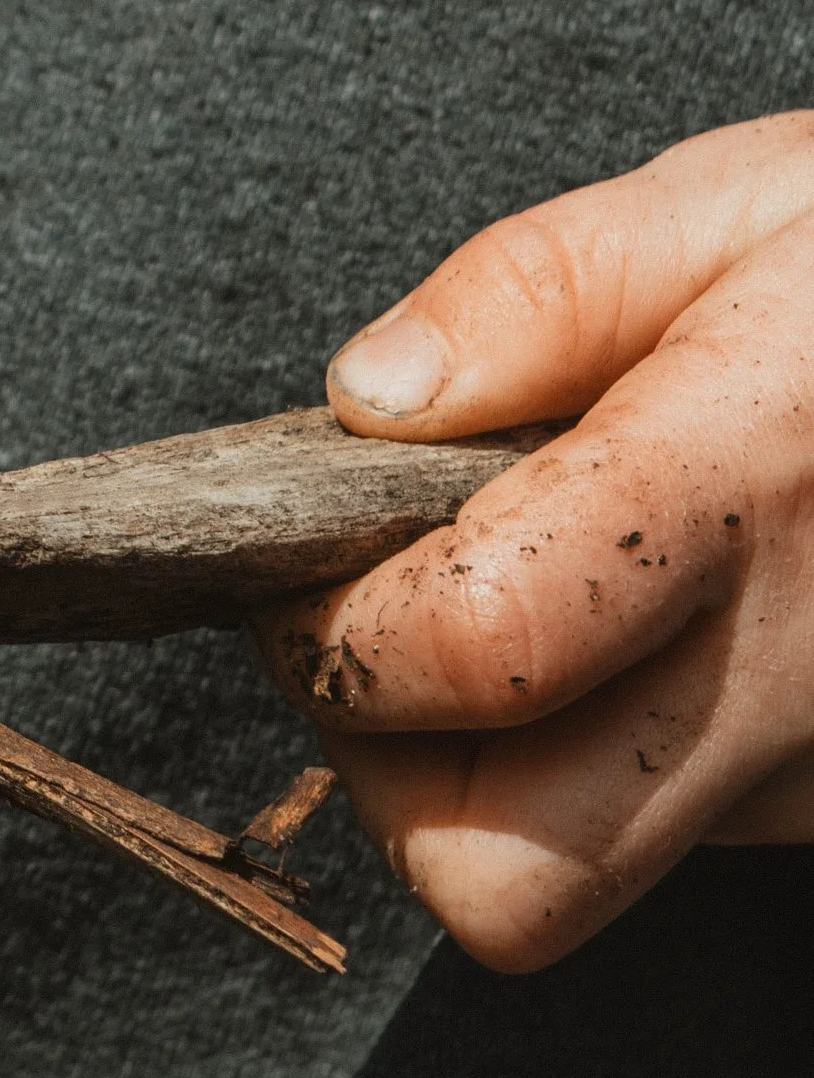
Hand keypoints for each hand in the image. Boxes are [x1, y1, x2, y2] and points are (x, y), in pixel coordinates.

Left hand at [261, 115, 813, 968]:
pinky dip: (619, 753)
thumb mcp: (742, 202)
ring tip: (538, 591)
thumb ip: (536, 292)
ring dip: (502, 766)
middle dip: (394, 771)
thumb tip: (365, 399)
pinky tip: (655, 620)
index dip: (337, 631)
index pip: (471, 655)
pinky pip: (686, 832)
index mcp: (742, 485)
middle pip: (503, 875)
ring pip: (591, 869)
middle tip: (389, 624)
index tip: (312, 551)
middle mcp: (803, 671)